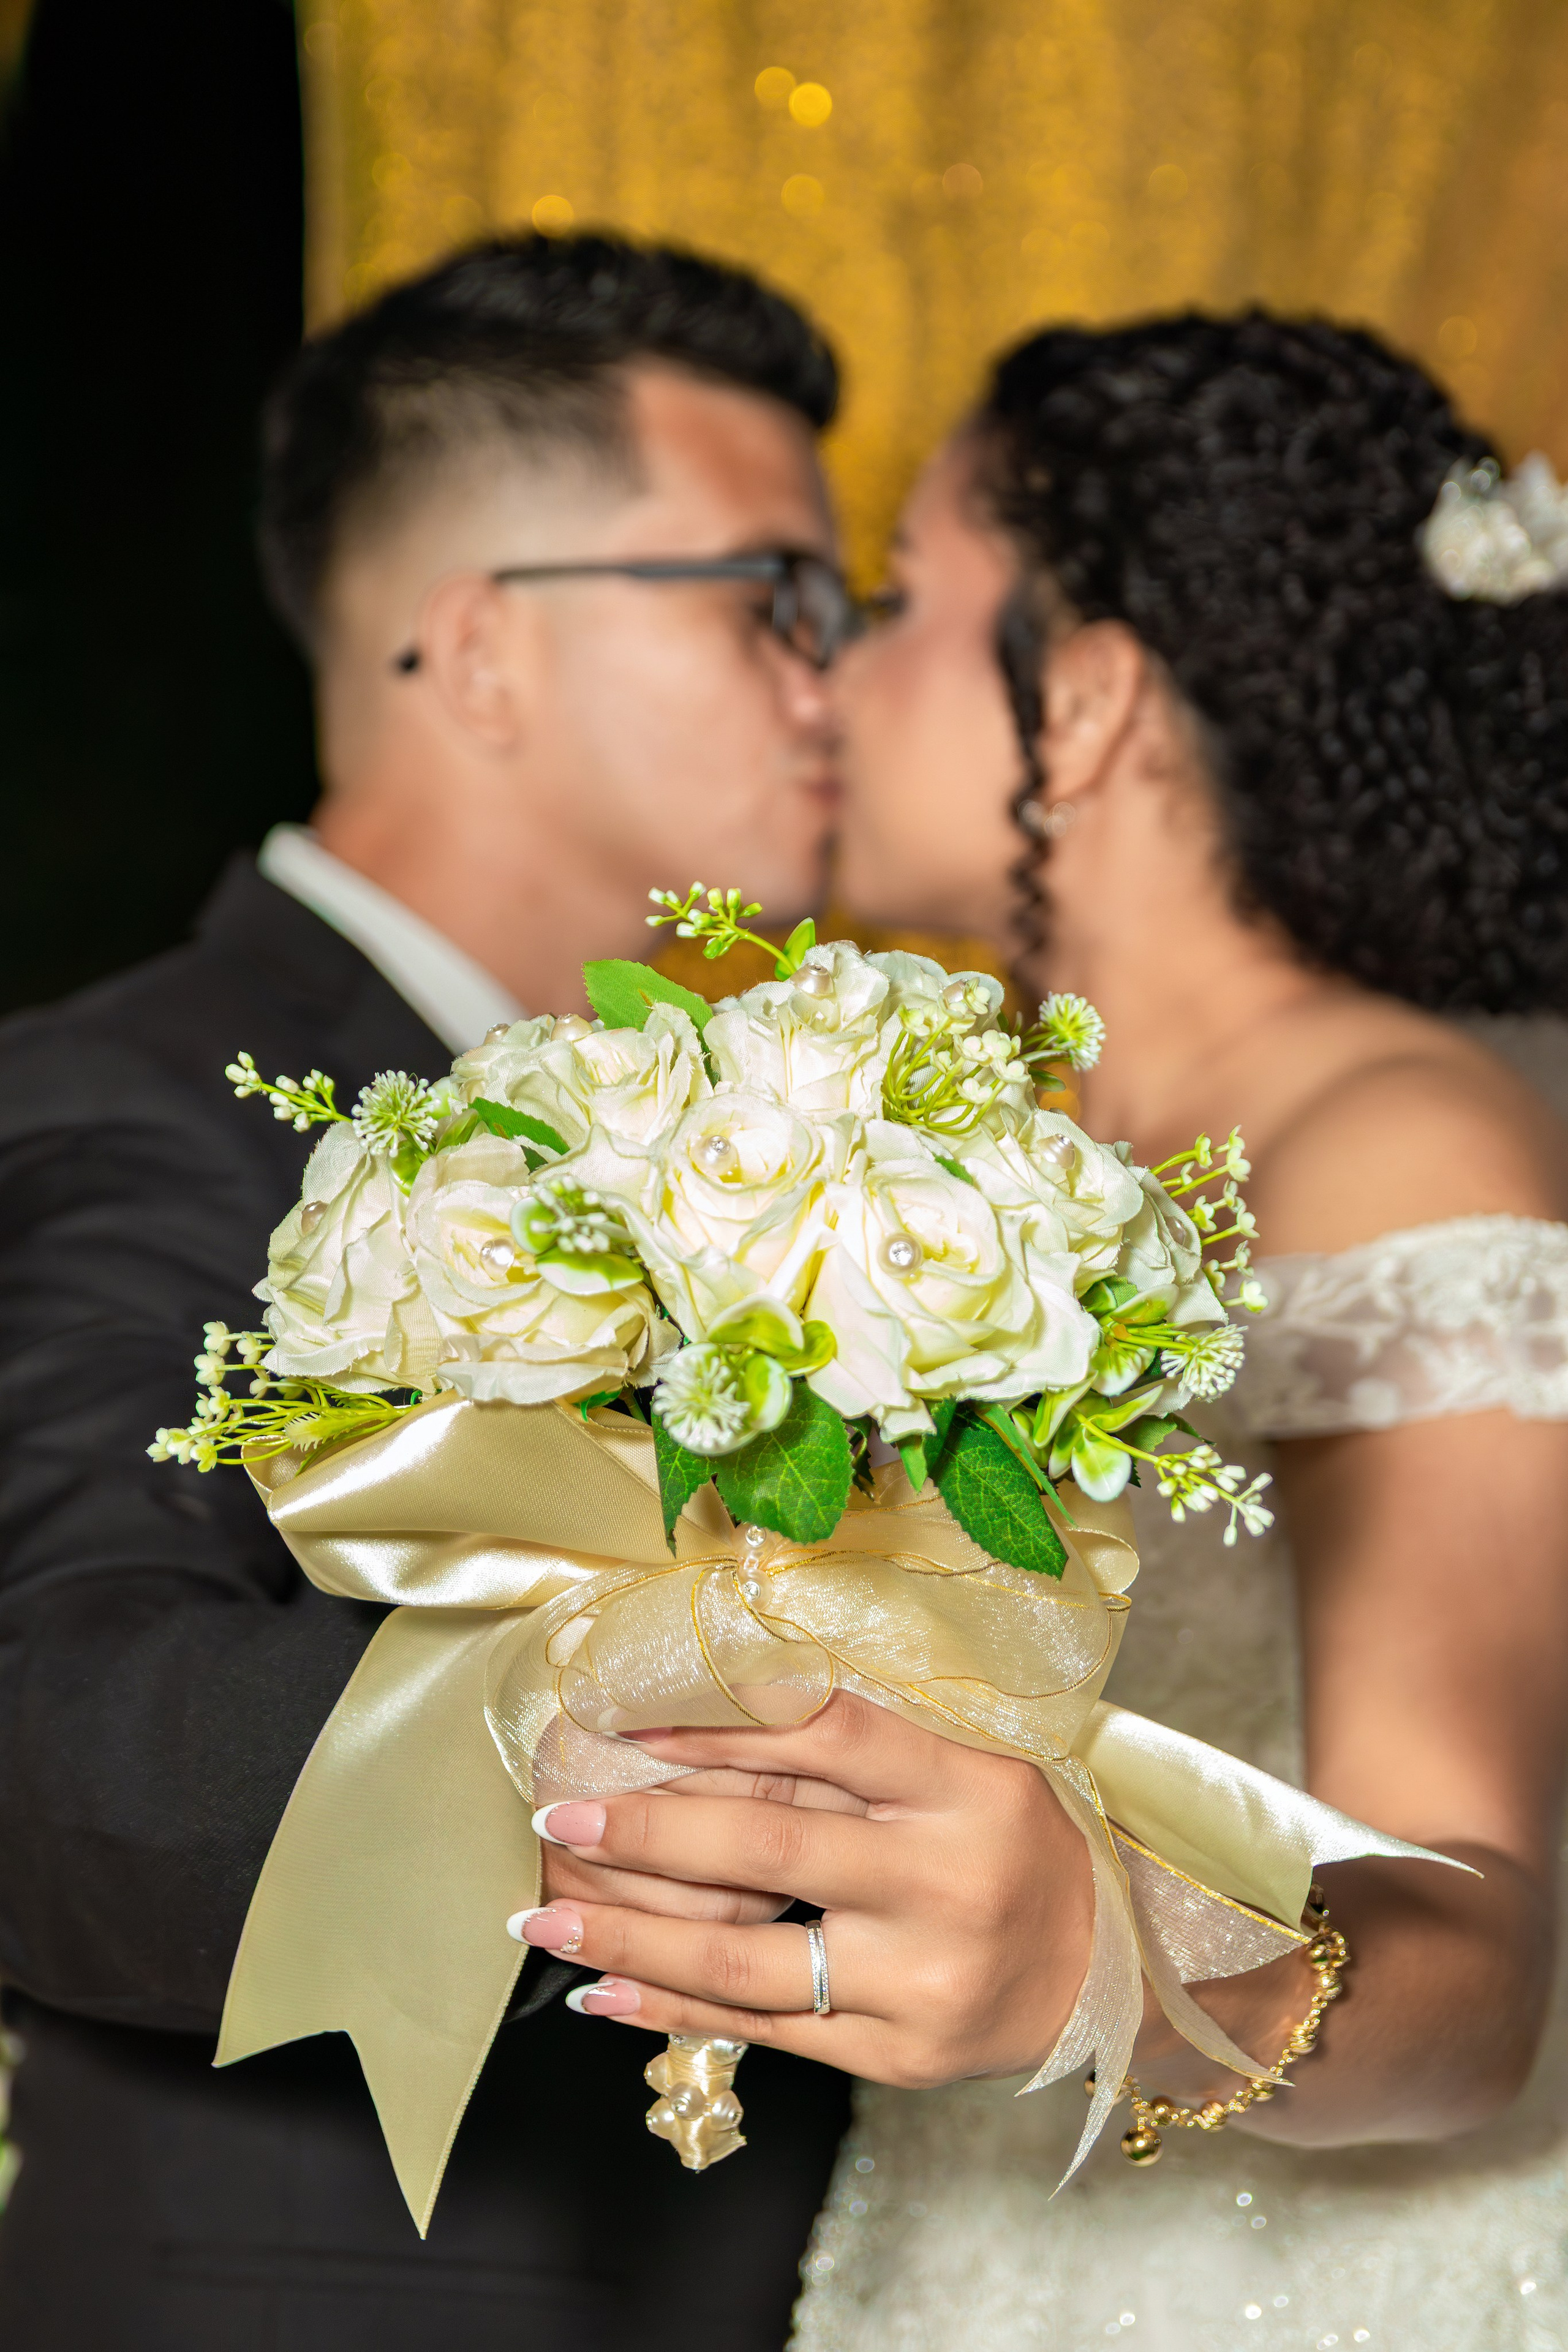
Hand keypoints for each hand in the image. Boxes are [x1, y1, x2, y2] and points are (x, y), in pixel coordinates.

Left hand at [518, 1692, 1093, 2087]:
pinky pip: (768, 2032)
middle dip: (645, 1834)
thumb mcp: (959, 1765)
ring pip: (748, 1959)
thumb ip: (853, 1747)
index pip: (823, 1734)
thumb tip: (697, 1719)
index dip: (715, 1726)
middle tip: (558, 1816)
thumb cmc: (1010, 1838)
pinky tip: (606, 1992)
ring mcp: (925, 1977)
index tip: (624, 1725)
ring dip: (631, 1942)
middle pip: (769, 1847)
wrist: (1101, 1965)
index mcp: (966, 1782)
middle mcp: (948, 1878)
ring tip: (544, 1923)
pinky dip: (676, 2012)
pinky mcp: (902, 2055)